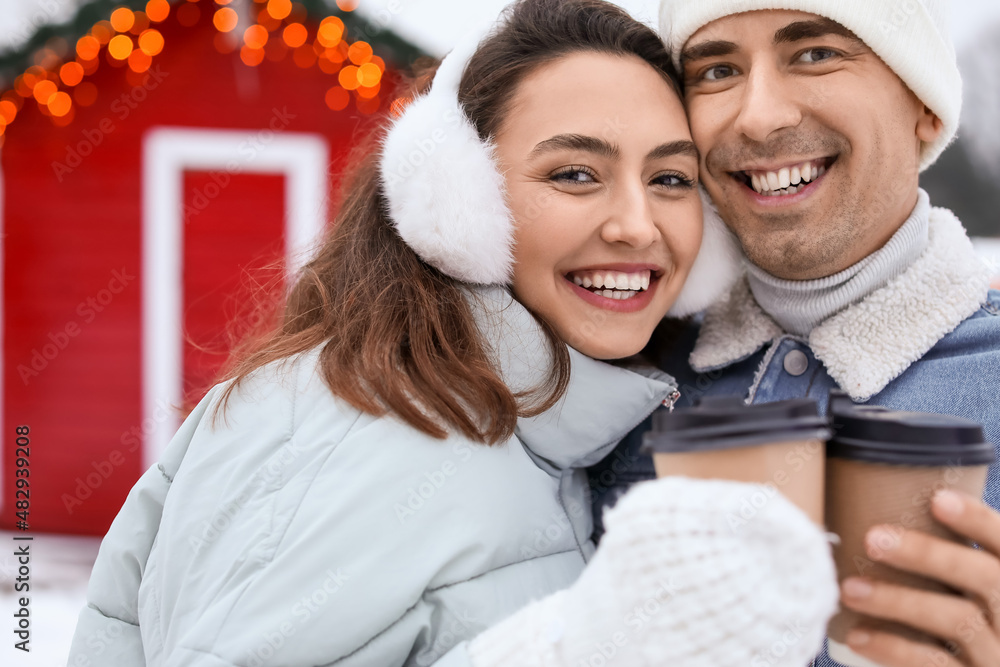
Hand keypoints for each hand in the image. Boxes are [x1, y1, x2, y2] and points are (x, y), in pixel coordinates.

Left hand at [838, 489, 999, 665]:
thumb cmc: (958, 622)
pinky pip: (937, 664)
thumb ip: (943, 561)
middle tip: (873, 539)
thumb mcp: (966, 588)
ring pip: (957, 620)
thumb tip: (879, 515)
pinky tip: (858, 635)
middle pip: (985, 576)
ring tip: (850, 589)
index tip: (937, 500)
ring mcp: (999, 652)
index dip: (977, 521)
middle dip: (928, 554)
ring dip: (898, 601)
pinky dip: (894, 648)